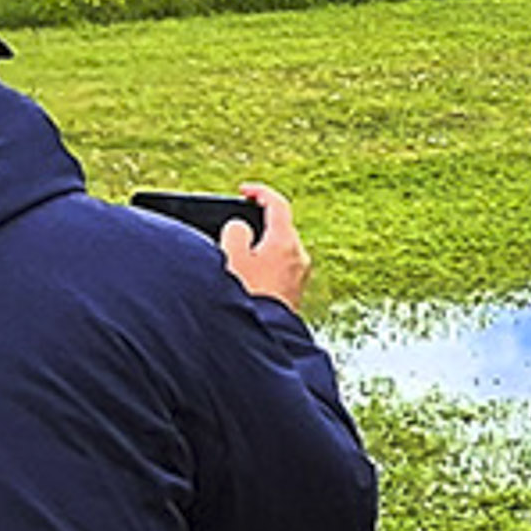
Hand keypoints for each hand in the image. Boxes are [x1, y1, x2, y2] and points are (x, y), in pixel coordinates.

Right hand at [222, 184, 311, 310]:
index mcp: (286, 242)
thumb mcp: (231, 256)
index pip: (278, 205)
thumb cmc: (246, 296)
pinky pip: (278, 270)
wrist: (263, 339)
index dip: (259, 192)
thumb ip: (235, 232)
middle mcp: (299, 258)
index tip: (243, 191)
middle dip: (256, 225)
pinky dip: (262, 266)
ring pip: (277, 251)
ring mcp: (299, 277)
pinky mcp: (294, 294)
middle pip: (278, 229)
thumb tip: (240, 229)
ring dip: (258, 249)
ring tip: (235, 260)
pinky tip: (245, 279)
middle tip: (234, 229)